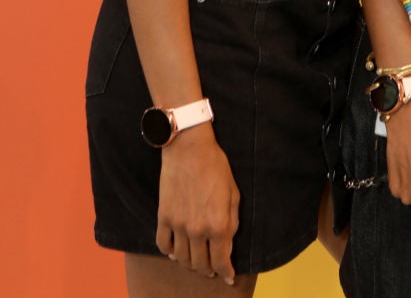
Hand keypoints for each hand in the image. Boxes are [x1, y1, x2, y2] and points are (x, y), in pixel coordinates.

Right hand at [156, 123, 239, 283]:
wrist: (189, 149)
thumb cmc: (215, 167)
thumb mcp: (233, 193)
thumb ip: (232, 222)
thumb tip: (227, 244)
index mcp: (218, 224)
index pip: (220, 261)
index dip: (225, 272)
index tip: (228, 277)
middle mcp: (197, 230)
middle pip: (201, 264)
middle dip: (209, 270)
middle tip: (213, 269)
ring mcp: (178, 225)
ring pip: (182, 259)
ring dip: (190, 263)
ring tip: (196, 260)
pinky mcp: (163, 217)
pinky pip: (163, 245)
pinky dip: (170, 252)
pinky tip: (176, 251)